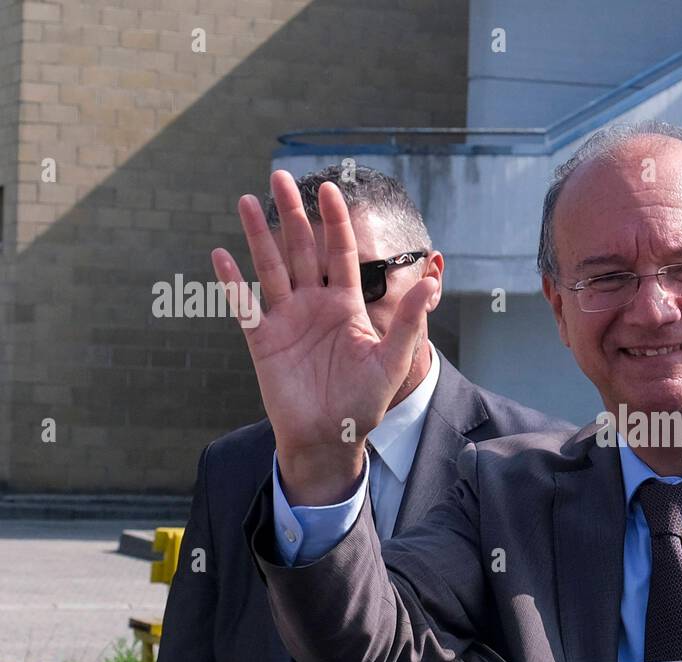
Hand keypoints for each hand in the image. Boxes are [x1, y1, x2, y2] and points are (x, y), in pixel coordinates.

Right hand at [211, 171, 437, 504]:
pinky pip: (243, 306)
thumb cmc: (365, 403)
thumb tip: (433, 283)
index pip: (339, 253)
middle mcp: (314, 305)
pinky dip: (231, 282)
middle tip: (279, 176)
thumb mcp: (394, 361)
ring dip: (256, 236)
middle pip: (300, 250)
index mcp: (345, 305)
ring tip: (243, 200)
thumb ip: (411, 321)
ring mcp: (286, 320)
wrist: (330, 438)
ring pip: (269, 268)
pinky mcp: (262, 341)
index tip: (329, 189)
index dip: (334, 221)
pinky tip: (220, 254)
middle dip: (290, 214)